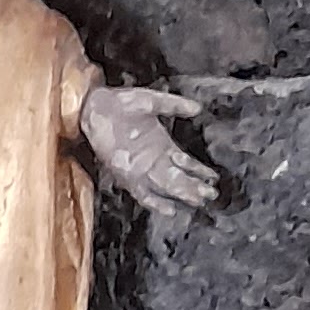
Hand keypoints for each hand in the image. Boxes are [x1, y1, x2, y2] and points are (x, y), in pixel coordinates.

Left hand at [80, 82, 216, 222]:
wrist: (96, 109)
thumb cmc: (121, 103)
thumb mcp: (152, 100)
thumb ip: (175, 105)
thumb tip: (197, 108)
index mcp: (163, 145)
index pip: (186, 163)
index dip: (199, 171)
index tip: (214, 179)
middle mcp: (154, 160)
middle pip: (179, 179)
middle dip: (195, 187)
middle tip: (210, 195)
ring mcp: (140, 169)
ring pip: (166, 187)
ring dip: (182, 194)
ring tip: (198, 201)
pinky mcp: (125, 175)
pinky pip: (143, 194)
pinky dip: (156, 202)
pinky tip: (169, 209)